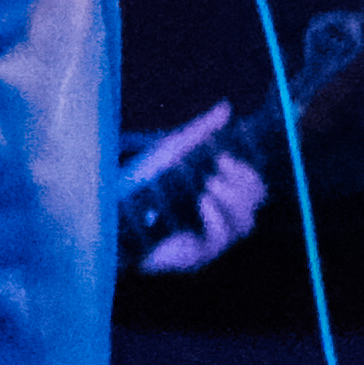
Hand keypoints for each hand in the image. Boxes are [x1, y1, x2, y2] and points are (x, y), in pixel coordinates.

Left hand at [112, 100, 269, 276]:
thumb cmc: (139, 183)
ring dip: (232, 200)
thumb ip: (201, 132)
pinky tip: (203, 202)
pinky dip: (216, 218)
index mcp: (220, 197)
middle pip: (254, 206)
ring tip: (208, 185)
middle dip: (242, 185)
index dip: (247, 173)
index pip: (254, 190)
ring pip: (244, 224)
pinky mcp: (196, 256)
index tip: (224, 158)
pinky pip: (220, 240)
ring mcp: (209, 240)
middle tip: (216, 169)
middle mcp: (219, 220)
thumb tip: (226, 108)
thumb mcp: (173, 151)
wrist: (109, 212)